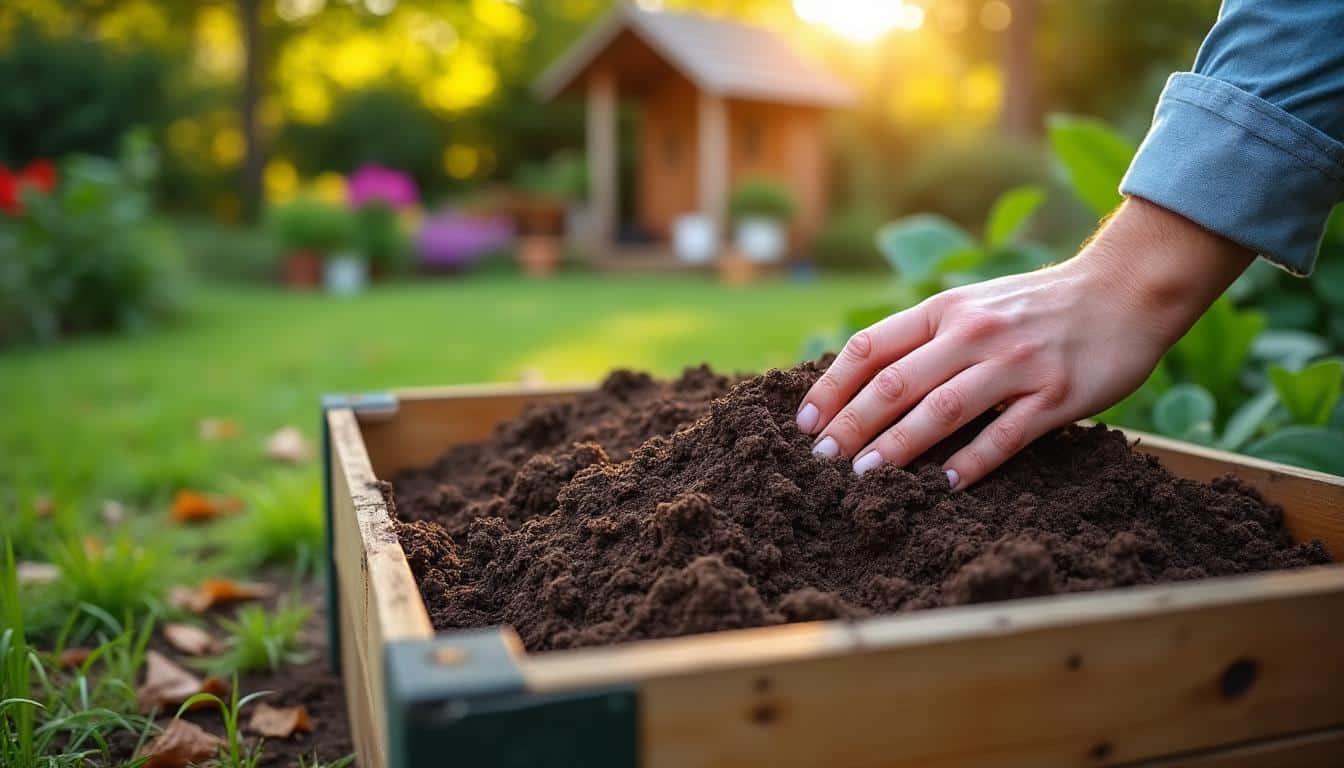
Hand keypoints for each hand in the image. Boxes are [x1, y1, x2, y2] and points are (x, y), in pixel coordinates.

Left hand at [796, 197, 1254, 488]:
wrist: (1125, 288)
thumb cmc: (1037, 306)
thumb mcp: (973, 304)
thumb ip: (926, 337)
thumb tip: (864, 382)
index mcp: (945, 309)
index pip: (871, 346)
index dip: (831, 387)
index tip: (805, 424)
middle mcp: (974, 332)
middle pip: (895, 383)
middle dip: (851, 425)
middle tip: (822, 461)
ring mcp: (1015, 363)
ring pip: (940, 410)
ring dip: (897, 447)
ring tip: (864, 476)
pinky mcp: (1057, 394)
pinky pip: (1004, 435)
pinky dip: (971, 463)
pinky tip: (944, 486)